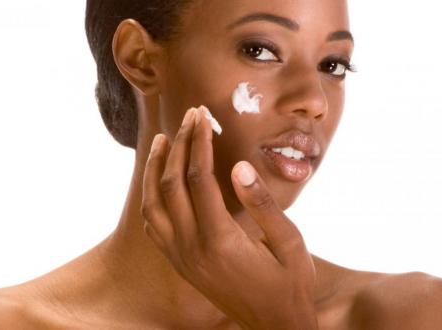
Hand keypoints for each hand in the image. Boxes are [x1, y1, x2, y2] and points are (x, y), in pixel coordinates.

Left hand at [141, 106, 317, 328]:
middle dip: (178, 145)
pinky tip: (158, 182)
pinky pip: (155, 227)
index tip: (202, 116)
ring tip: (160, 140)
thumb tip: (238, 166)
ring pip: (153, 205)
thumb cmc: (290, 284)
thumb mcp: (289, 243)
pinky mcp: (181, 265)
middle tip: (188, 116)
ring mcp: (182, 259)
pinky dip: (151, 199)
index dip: (199, 142)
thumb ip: (262, 204)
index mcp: (221, 239)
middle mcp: (193, 248)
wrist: (275, 326)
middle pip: (172, 185)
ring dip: (154, 170)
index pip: (200, 177)